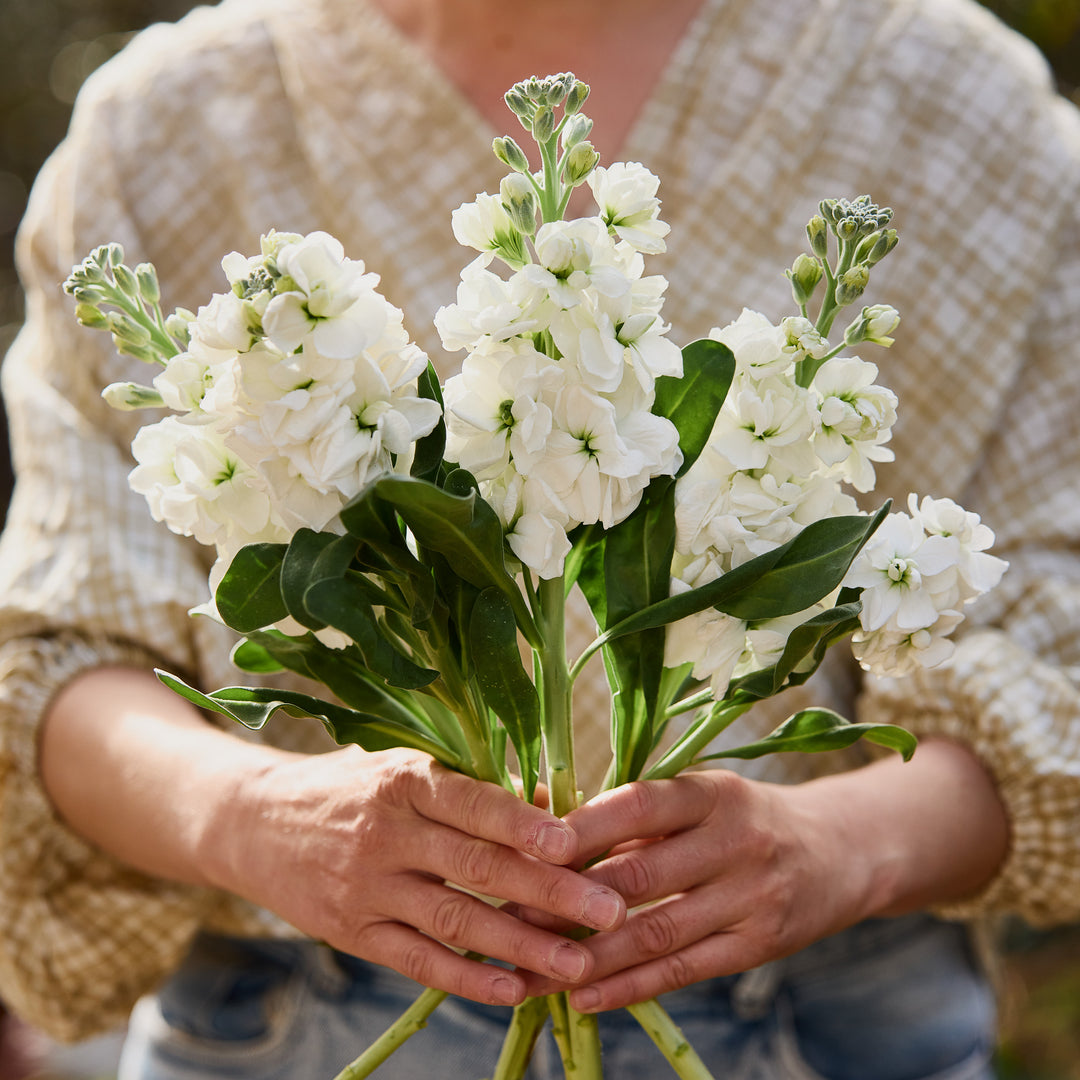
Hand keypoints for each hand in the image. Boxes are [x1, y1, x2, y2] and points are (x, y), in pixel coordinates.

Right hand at [41, 669, 625, 1009]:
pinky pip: (417, 960)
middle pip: (477, 867)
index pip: (473, 802)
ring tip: (577, 964)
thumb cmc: (347, 787)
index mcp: (405, 780)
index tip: (574, 843)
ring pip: (455, 922)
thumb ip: (474, 788)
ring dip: (521, 946)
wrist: (252, 821)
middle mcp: (387, 833)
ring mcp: (367, 887)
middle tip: (608, 913)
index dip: (524, 823)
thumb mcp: (404, 769)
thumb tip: (552, 803)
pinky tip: (514, 990)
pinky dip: (467, 979)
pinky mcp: (353, 932)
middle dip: (547, 893)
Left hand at [519, 740, 1007, 1011]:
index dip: (582, 828)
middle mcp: (735, 841)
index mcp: (711, 792)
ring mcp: (752, 897)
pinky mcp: (759, 946)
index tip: (527, 847)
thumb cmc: (745, 817)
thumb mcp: (698, 797)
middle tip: (509, 916)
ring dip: (588, 956)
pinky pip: (684, 971)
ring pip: (657, 933)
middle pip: (641, 875)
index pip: (638, 806)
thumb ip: (627, 810)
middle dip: (569, 902)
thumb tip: (537, 810)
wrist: (842, 850)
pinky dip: (629, 987)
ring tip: (531, 969)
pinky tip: (583, 997)